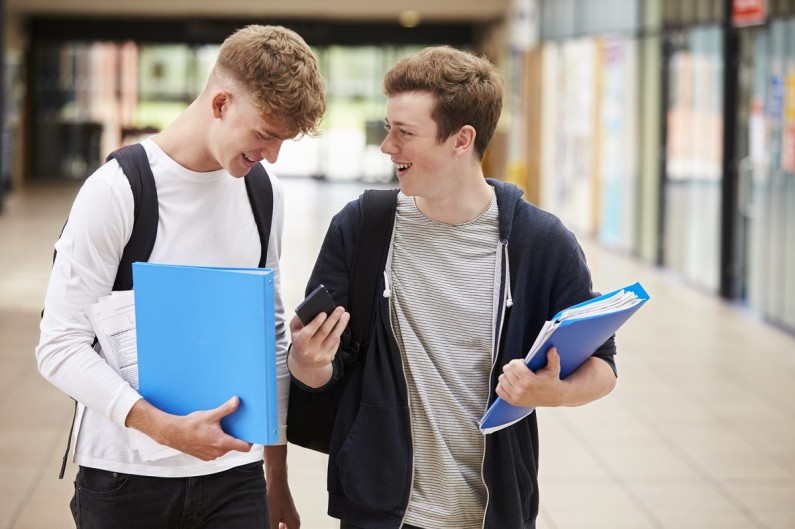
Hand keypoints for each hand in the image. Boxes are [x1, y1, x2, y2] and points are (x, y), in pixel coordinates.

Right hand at [126, 396, 251, 459]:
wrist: (172, 433)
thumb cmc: (190, 425)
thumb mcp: (210, 415)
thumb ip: (225, 409)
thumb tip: (237, 401)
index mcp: (222, 442)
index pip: (244, 448)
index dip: (249, 442)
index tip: (251, 435)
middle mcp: (217, 452)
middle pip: (234, 447)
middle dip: (234, 437)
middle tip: (233, 427)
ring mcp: (210, 456)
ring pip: (224, 449)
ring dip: (224, 441)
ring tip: (219, 430)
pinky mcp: (204, 457)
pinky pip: (215, 452)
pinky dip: (215, 445)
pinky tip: (209, 435)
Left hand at [267, 473, 299, 528]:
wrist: (277, 483)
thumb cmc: (276, 498)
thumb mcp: (273, 517)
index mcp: (294, 524)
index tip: (275, 527)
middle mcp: (295, 521)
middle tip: (272, 526)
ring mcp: (291, 516)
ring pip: (286, 528)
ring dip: (278, 528)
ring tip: (271, 523)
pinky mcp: (287, 512)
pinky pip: (283, 524)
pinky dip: (278, 525)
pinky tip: (270, 522)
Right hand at [287, 306, 348, 386]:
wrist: (304, 363)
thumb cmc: (300, 342)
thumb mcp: (294, 332)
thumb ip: (297, 320)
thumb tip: (307, 310)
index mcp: (299, 343)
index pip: (308, 332)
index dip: (316, 322)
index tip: (324, 312)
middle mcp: (310, 350)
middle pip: (324, 332)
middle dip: (333, 319)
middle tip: (340, 309)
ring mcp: (320, 355)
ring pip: (333, 337)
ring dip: (341, 325)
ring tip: (345, 315)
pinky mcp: (329, 358)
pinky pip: (336, 343)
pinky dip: (339, 333)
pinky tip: (342, 325)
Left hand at [495, 348, 566, 407]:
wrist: (554, 397)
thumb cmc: (552, 381)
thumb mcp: (554, 369)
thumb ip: (553, 358)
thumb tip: (552, 348)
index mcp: (529, 381)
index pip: (513, 364)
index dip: (518, 362)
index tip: (523, 364)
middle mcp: (521, 390)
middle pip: (506, 370)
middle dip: (512, 367)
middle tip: (520, 370)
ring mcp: (516, 397)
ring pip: (502, 379)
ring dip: (507, 375)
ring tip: (516, 376)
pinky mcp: (513, 402)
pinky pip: (499, 390)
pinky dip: (503, 385)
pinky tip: (511, 382)